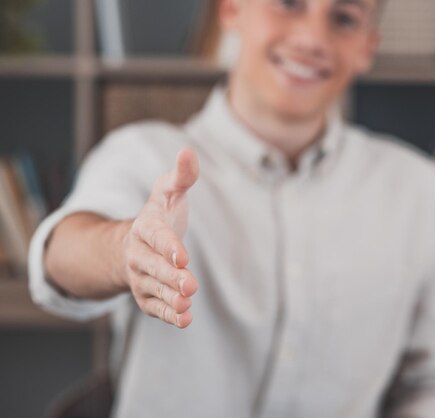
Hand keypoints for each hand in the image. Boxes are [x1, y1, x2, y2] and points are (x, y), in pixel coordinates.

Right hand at [120, 148, 199, 327]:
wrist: (137, 243)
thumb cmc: (160, 214)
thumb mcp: (168, 192)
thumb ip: (181, 176)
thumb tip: (188, 151)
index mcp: (145, 227)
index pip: (155, 237)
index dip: (167, 247)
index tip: (182, 256)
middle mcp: (138, 255)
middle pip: (153, 267)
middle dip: (170, 277)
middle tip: (191, 285)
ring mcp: (141, 277)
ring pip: (154, 290)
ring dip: (170, 299)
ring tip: (187, 304)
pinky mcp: (147, 296)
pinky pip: (156, 308)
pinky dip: (169, 315)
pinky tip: (186, 319)